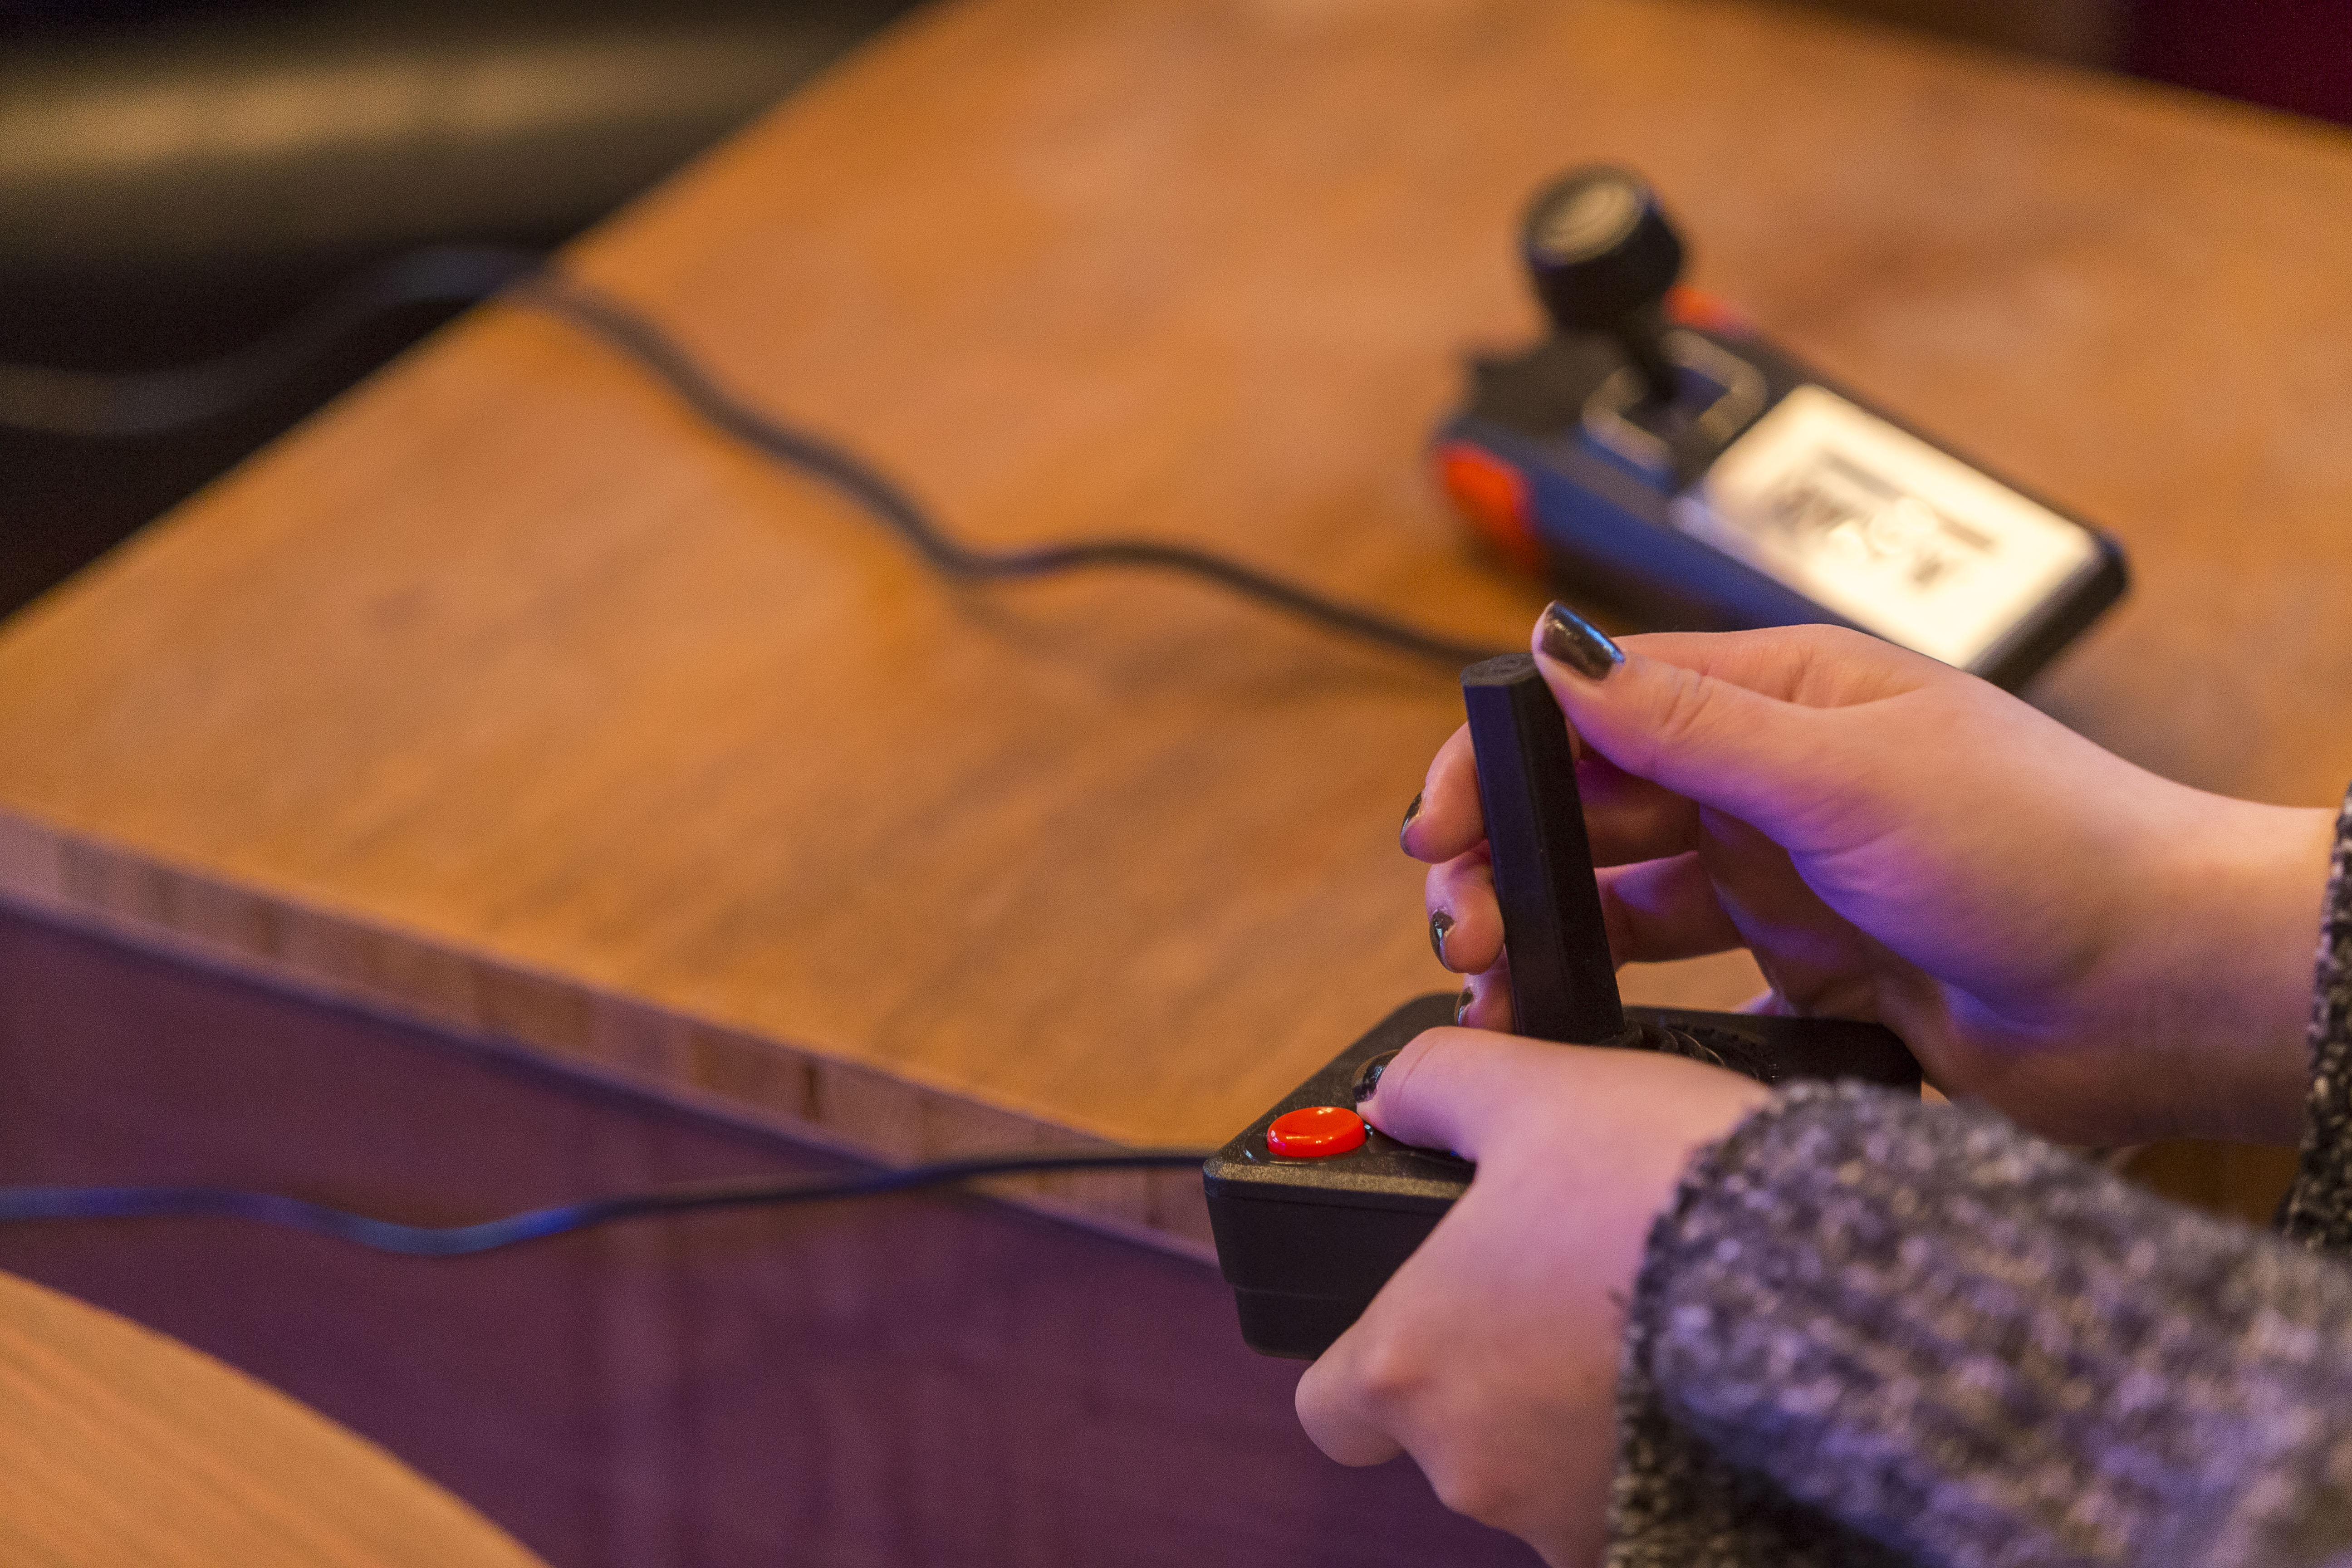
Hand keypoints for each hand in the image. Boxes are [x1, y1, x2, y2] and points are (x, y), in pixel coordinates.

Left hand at [1295, 1027, 1767, 1565]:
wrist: (1827, 1284)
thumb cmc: (1665, 1188)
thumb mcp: (1537, 1091)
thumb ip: (1440, 1086)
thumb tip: (1395, 1093)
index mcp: (1410, 1365)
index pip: (1330, 1403)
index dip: (1367, 1359)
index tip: (1422, 1313)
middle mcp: (1472, 1465)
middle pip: (1450, 1428)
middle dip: (1498, 1366)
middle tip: (1573, 1285)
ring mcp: (1565, 1518)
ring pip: (1542, 1467)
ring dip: (1576, 1406)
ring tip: (1651, 1313)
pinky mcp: (1657, 1541)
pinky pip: (1626, 1496)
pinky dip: (1648, 1447)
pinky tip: (1695, 1377)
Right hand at [1404, 610, 2334, 1145]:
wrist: (2165, 992)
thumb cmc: (2050, 848)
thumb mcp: (1849, 769)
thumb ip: (1690, 724)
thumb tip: (1561, 647)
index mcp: (1786, 696)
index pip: (1603, 701)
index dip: (1507, 752)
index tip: (1441, 819)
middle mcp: (1776, 779)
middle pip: (1596, 801)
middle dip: (1511, 852)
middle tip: (1461, 916)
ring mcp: (1787, 875)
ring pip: (1624, 892)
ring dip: (1548, 924)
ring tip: (1492, 974)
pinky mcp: (1805, 969)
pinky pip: (1678, 979)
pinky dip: (1613, 998)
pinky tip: (1567, 1019)